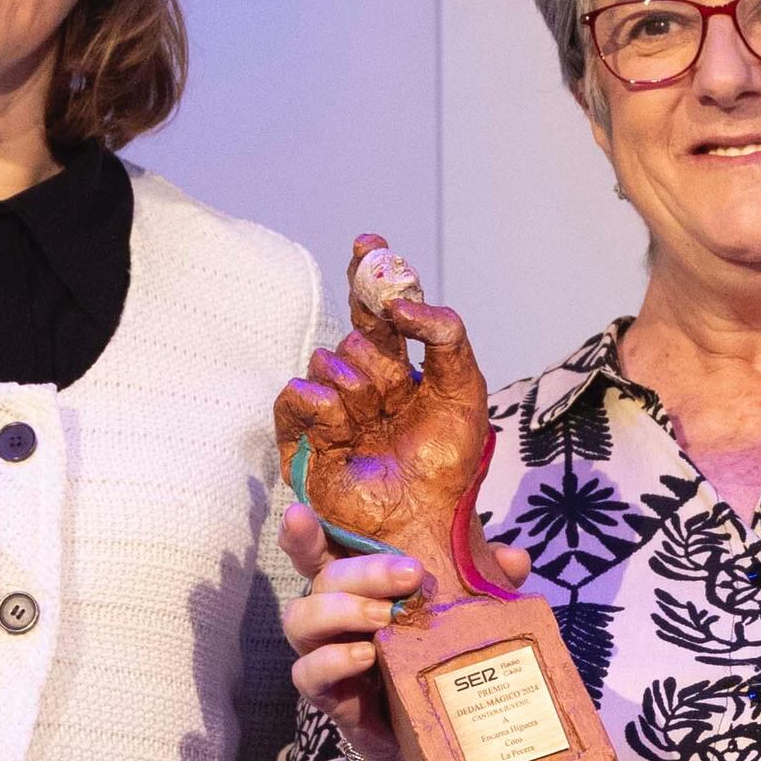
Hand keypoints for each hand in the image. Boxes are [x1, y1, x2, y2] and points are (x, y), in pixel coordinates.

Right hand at [274, 236, 495, 601]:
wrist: (426, 518)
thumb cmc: (450, 462)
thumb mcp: (465, 387)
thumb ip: (444, 332)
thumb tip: (401, 301)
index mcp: (399, 369)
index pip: (377, 309)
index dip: (370, 272)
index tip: (368, 242)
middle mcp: (362, 384)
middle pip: (354, 336)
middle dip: (378, 358)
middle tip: (397, 390)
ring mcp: (332, 410)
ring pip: (326, 360)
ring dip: (357, 386)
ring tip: (377, 422)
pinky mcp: (304, 439)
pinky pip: (295, 394)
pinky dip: (318, 399)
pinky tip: (342, 418)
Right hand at [280, 505, 535, 760]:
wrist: (430, 731)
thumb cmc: (435, 656)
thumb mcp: (464, 615)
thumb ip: (484, 583)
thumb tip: (514, 559)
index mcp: (357, 586)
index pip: (320, 550)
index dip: (303, 531)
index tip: (300, 513)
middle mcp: (331, 613)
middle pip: (323, 578)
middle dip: (363, 571)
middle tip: (411, 574)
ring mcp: (324, 653)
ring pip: (301, 619)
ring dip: (342, 610)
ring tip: (385, 617)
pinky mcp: (328, 695)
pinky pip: (308, 673)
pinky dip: (333, 661)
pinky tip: (364, 656)